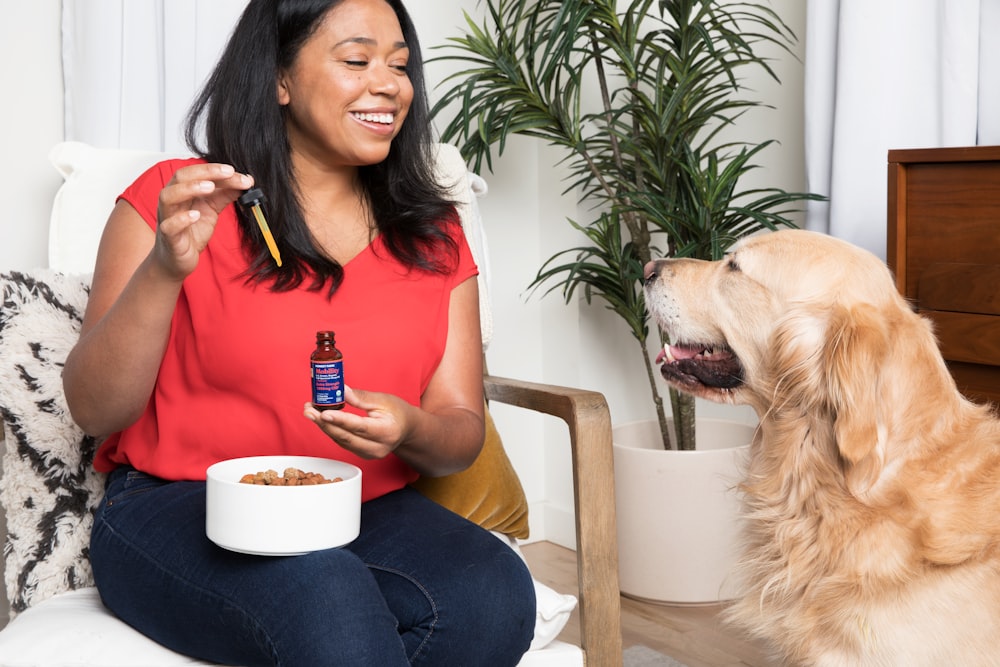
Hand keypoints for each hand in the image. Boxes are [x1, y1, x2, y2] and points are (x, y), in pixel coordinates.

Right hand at [153, 163, 252, 279]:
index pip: (195, 172)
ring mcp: (167, 218)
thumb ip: (225, 195)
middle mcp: (172, 201)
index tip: (234, 170)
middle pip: (181, 177)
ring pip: (169, 197)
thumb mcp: (211, 210)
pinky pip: (169, 225)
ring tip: (210, 188)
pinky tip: (195, 215)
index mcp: (182, 191)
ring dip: (190, 189)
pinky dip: (181, 219)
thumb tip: (246, 180)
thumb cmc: (191, 231)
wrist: (178, 260)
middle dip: (205, 172)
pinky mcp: (169, 237)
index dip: (214, 169)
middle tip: (228, 172)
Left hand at [303, 387, 411, 459]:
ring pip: (341, 441)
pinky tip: (320, 419)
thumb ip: (362, 397)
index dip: (340, 420)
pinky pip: (342, 442)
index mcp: (387, 432)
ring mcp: (369, 454)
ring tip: (310, 411)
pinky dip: (330, 430)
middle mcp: (377, 447)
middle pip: (346, 437)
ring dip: (323, 426)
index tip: (324, 413)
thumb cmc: (397, 412)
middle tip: (309, 409)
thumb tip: (341, 391)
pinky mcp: (361, 454)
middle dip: (324, 423)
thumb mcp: (384, 399)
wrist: (406, 429)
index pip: (360, 427)